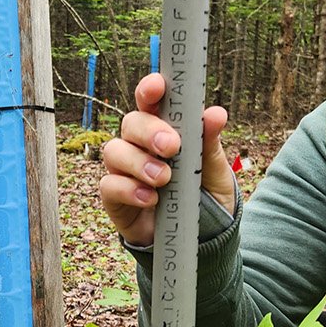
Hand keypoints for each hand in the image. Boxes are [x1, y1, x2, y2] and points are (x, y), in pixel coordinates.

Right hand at [99, 73, 234, 245]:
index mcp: (165, 129)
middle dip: (149, 131)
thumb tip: (216, 114)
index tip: (157, 86)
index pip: (152, 102)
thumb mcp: (214, 171)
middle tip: (172, 146)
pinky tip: (151, 199)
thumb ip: (209, 143)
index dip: (150, 90)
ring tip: (164, 179)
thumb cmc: (206, 197)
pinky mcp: (115, 198)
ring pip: (114, 151)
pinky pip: (109, 185)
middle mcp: (140, 145)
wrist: (202, 240)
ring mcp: (125, 171)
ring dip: (139, 162)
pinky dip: (129, 190)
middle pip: (131, 123)